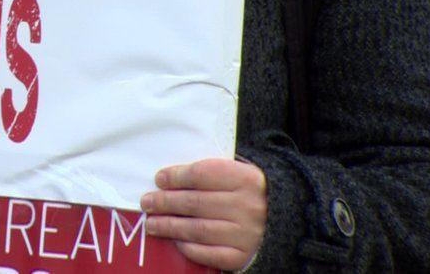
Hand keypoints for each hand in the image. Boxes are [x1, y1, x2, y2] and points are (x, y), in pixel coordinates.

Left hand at [141, 159, 267, 270]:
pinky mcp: (242, 255)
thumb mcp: (237, 175)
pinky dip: (189, 247)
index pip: (203, 175)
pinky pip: (209, 253)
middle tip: (147, 203)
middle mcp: (248, 206)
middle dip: (166, 203)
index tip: (159, 179)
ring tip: (152, 223)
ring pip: (198, 229)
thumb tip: (168, 180)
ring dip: (170, 226)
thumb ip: (209, 174)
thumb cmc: (249, 194)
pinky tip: (175, 240)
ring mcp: (246, 233)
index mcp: (246, 179)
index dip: (177, 177)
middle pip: (196, 203)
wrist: (282, 219)